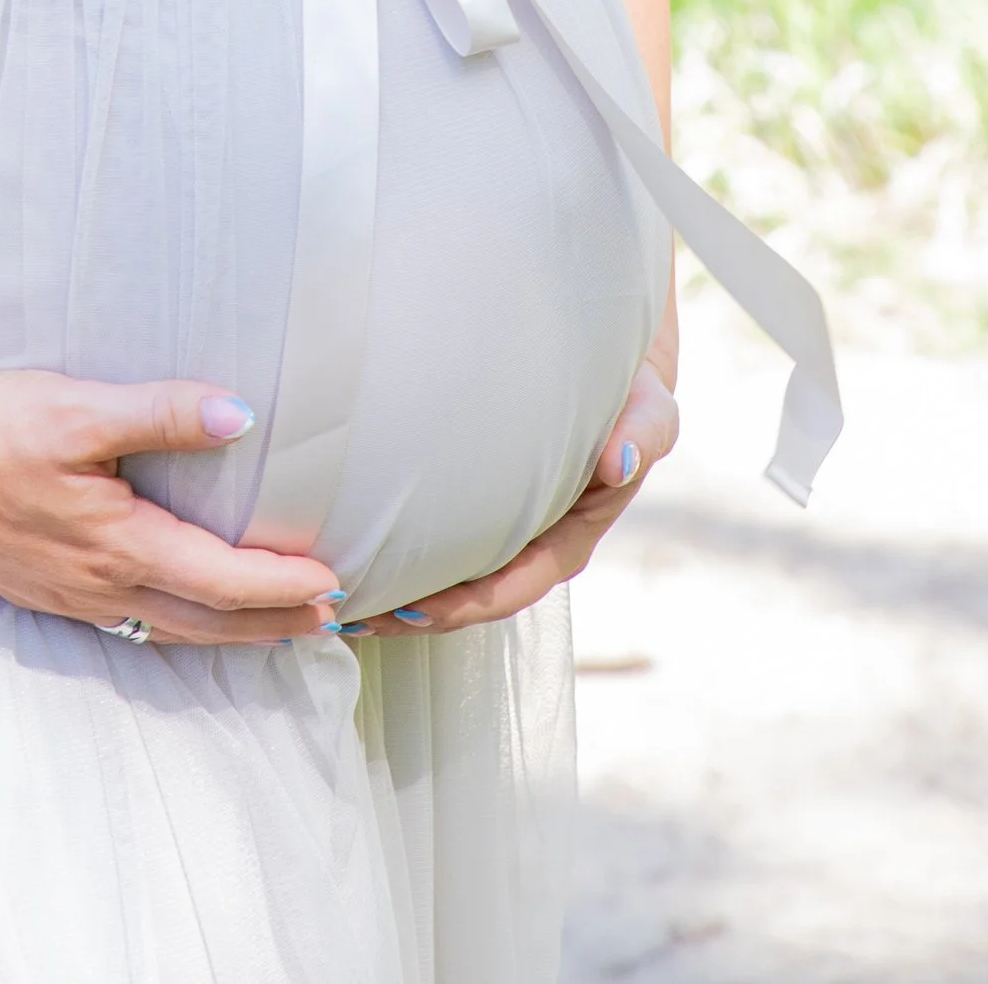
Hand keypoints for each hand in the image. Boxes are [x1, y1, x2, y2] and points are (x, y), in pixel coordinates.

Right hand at [0, 366, 344, 646]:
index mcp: (117, 544)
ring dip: (230, 631)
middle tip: (329, 620)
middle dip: (272, 623)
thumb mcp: (77, 407)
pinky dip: (178, 626)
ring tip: (276, 626)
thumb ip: (162, 412)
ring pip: (170, 629)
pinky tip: (182, 615)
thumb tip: (239, 415)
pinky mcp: (47, 590)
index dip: (281, 585)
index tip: (334, 582)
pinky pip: (132, 624)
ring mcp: (71, 596)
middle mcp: (101, 585)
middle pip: (205, 621)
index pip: (220, 579)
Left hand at [345, 357, 679, 640]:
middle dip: (410, 612)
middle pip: (465, 598)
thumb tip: (619, 461)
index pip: (509, 589)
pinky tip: (350, 541)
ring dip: (393, 589)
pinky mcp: (477, 505)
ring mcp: (502, 531)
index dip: (461, 606)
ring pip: (443, 576)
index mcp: (567, 542)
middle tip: (349, 611)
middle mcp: (531, 548)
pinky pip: (436, 538)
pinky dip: (396, 548)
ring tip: (335, 591)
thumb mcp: (652, 412)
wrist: (616, 374)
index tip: (409, 609)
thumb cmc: (634, 398)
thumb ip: (644, 433)